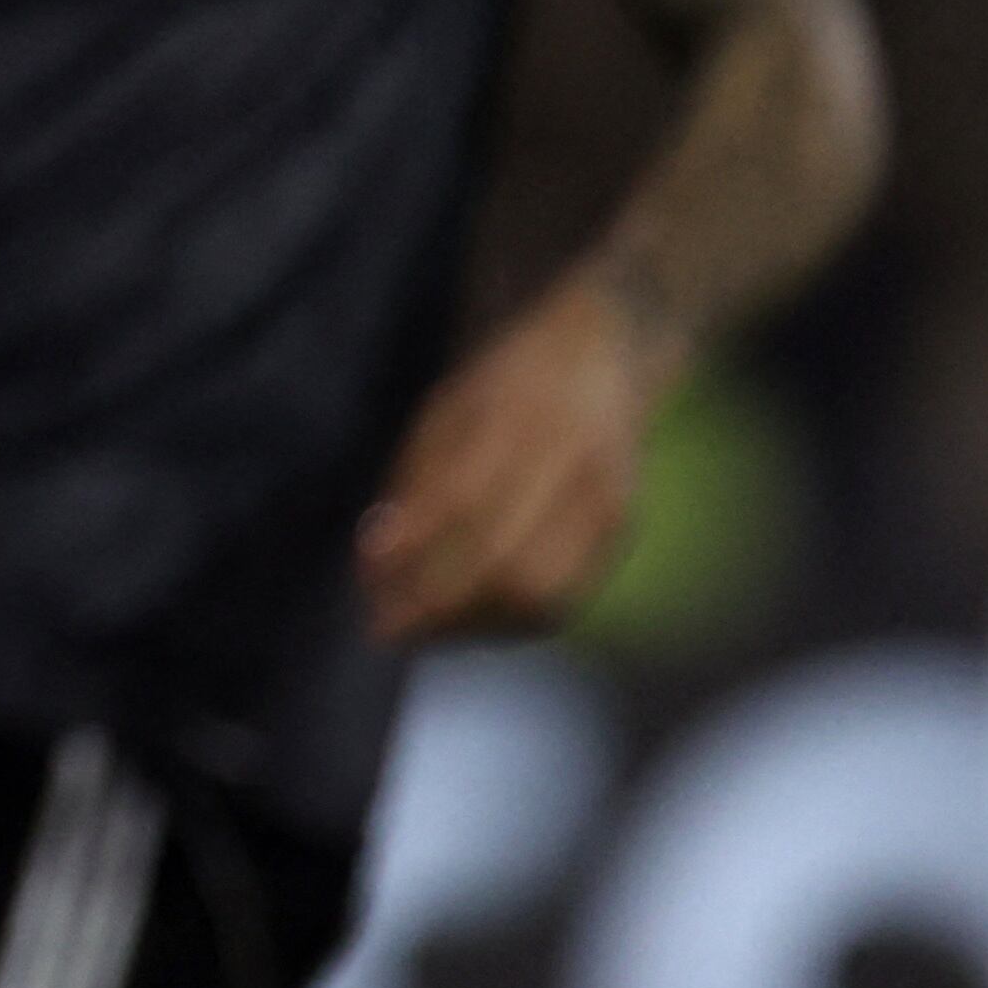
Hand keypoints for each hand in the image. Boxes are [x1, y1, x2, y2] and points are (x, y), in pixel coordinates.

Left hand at [358, 270, 681, 642]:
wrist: (605, 354)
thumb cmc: (505, 382)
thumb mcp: (448, 406)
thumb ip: (415, 478)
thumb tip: (377, 558)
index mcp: (520, 418)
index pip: (464, 500)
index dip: (413, 547)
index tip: (365, 578)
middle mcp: (573, 464)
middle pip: (508, 564)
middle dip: (439, 609)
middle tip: (384, 628)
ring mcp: (607, 503)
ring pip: (542, 597)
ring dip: (474, 629)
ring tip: (421, 633)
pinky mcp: (622, 532)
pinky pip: (566, 600)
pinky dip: (510, 624)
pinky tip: (469, 624)